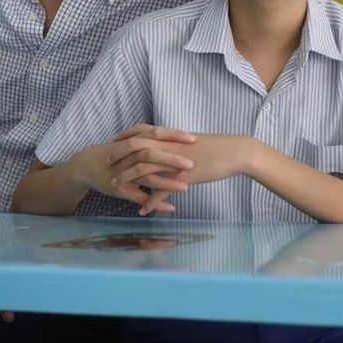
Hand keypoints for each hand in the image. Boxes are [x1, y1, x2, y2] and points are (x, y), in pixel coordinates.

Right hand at [70, 125, 196, 211]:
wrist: (86, 166)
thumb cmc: (114, 153)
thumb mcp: (130, 141)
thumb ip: (150, 139)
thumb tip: (176, 137)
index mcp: (132, 141)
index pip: (155, 134)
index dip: (173, 135)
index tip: (193, 138)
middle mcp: (126, 156)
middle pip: (150, 154)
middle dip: (172, 159)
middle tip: (192, 164)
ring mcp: (123, 173)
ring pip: (146, 177)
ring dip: (166, 183)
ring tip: (186, 188)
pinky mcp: (121, 190)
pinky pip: (140, 198)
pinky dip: (156, 203)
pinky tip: (172, 208)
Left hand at [115, 133, 259, 214]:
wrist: (235, 153)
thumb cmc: (219, 147)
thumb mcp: (194, 144)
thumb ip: (178, 146)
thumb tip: (171, 147)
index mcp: (172, 138)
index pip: (142, 132)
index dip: (126, 136)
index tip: (114, 141)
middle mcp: (169, 148)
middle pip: (136, 150)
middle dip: (119, 157)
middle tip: (106, 164)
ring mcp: (175, 163)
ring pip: (144, 170)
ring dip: (127, 179)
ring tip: (116, 187)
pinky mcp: (183, 178)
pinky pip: (162, 191)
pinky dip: (150, 201)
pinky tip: (142, 210)